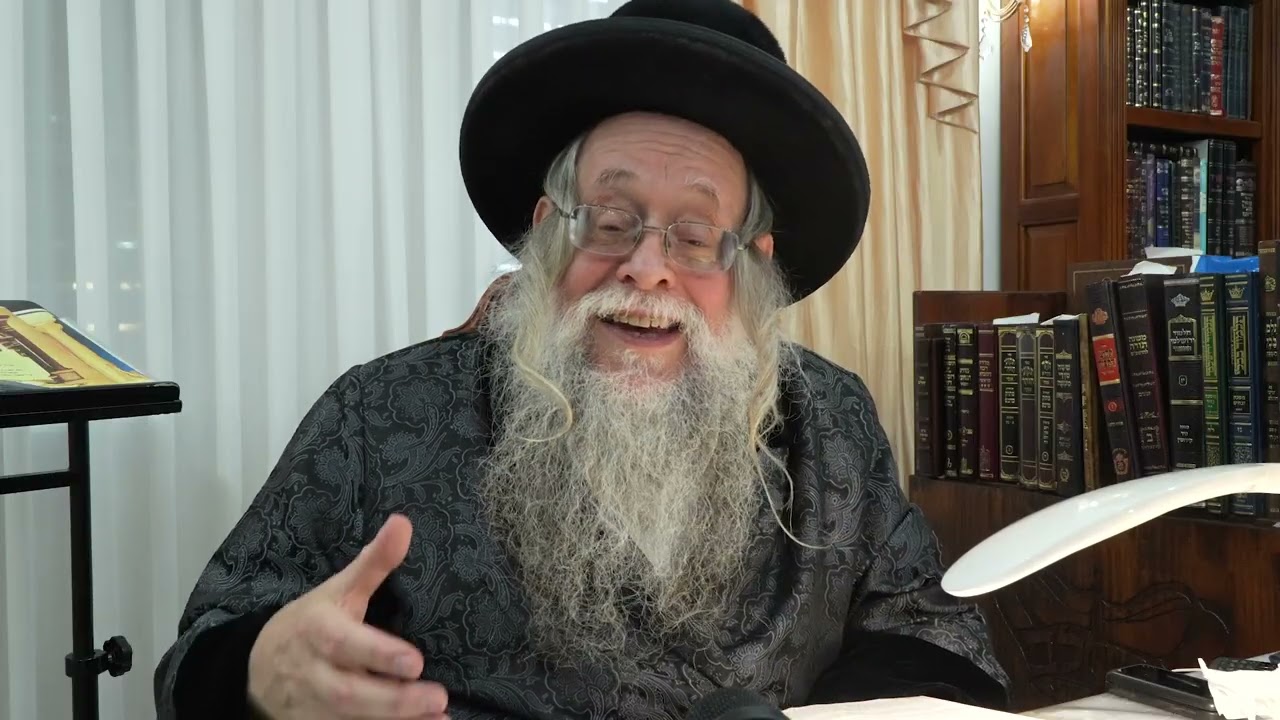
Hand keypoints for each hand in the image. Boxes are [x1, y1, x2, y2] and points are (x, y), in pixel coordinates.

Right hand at [247, 514, 447, 718]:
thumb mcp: (337, 590)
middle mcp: (315, 672)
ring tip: (438, 716)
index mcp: (319, 631)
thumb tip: (404, 523)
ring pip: (351, 719)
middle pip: (350, 693)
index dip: (378, 655)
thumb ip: (373, 562)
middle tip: (437, 696)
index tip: (414, 661)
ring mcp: (315, 706)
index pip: (346, 645)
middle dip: (394, 700)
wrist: (256, 668)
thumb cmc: (309, 623)